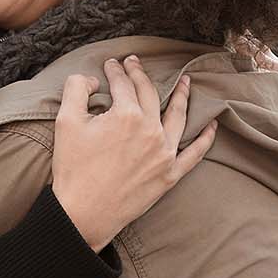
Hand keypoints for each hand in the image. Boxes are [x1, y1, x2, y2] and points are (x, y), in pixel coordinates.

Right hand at [51, 55, 216, 251]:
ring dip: (183, 96)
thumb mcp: (65, 122)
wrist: (84, 213)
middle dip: (140, 75)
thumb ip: (76, 89)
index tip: (110, 64)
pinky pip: (194, 153)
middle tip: (134, 64)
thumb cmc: (73, 168)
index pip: (123, 84)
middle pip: (149, 94)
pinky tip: (212, 125)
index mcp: (127, 115)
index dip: (115, 70)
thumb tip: (91, 80)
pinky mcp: (170, 175)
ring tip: (186, 82)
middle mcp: (151, 130)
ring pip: (178, 116)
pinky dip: (205, 138)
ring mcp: (164, 153)